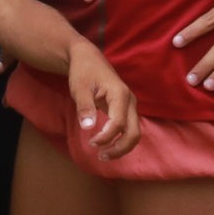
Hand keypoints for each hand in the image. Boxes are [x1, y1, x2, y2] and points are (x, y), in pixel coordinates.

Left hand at [65, 41, 139, 160]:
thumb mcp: (79, 88)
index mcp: (120, 94)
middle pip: (134, 133)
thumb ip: (85, 107)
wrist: (88, 58)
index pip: (119, 123)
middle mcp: (130, 101)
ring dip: (121, 147)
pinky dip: (120, 140)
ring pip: (134, 133)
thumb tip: (88, 128)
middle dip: (119, 148)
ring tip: (103, 155)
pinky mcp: (126, 109)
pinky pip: (128, 129)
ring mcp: (130, 105)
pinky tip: (107, 146)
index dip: (106, 137)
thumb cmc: (83, 71)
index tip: (91, 142)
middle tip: (100, 156)